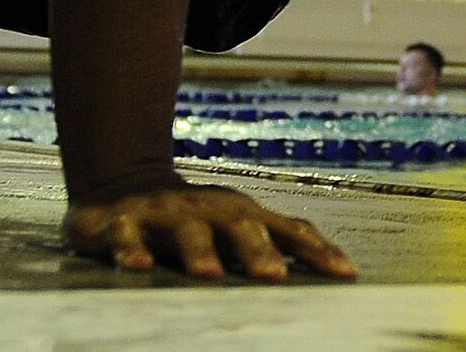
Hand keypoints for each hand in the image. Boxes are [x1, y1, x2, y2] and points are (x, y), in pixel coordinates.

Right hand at [64, 180, 357, 281]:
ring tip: (210, 275)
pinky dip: (131, 249)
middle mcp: (208, 209)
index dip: (317, 250)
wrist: (123, 186)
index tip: (345, 274)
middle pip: (239, 225)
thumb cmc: (195, 219)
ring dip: (199, 250)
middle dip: (258, 250)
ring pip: (185, 229)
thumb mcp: (236, 228)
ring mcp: (165, 212)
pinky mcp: (121, 221)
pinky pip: (126, 235)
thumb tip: (341, 273)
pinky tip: (137, 267)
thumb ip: (278, 247)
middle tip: (275, 278)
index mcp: (242, 213)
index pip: (288, 230)